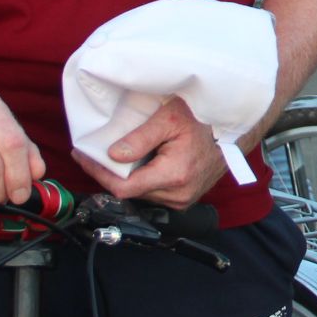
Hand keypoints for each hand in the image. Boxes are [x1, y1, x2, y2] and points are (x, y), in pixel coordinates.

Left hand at [71, 98, 225, 209]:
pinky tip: (140, 161)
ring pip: (141, 193)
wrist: (233, 129)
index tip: (83, 156)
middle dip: (111, 172)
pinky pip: (155, 192)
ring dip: (127, 176)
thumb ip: (140, 138)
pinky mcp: (185, 197)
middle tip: (95, 152)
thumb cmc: (206, 120)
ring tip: (116, 155)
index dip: (99, 173)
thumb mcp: (170, 118)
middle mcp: (179, 194)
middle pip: (131, 191)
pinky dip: (143, 178)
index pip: (123, 187)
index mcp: (174, 175)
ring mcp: (183, 199)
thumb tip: (113, 155)